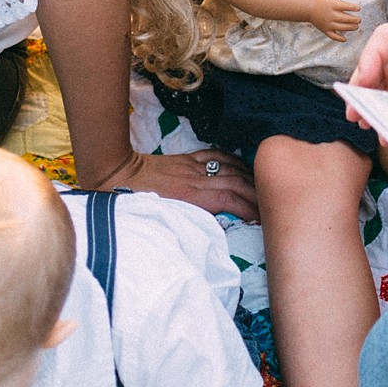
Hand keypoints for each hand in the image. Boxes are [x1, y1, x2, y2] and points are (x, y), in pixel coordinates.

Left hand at [103, 147, 257, 220]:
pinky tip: (242, 167)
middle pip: (236, 183)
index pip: (230, 200)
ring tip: (263, 189)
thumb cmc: (133, 201)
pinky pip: (216, 156)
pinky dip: (233, 160)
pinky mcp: (186, 159)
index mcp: (190, 196)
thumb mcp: (161, 218)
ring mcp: (192, 166)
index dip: (250, 209)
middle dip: (257, 194)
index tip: (262, 220)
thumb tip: (209, 230)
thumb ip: (186, 222)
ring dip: (249, 178)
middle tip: (271, 207)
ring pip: (230, 168)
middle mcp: (196, 179)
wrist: (115, 174)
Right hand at [307, 0, 360, 39]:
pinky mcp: (324, 29)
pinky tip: (345, 39)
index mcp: (333, 4)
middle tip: (359, 20)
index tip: (358, 8)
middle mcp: (330, 14)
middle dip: (354, 20)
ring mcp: (327, 23)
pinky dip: (338, 39)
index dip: (353, 7)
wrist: (307, 6)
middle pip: (344, 18)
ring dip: (350, 28)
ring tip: (356, 27)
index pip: (346, 6)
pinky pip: (332, 35)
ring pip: (341, 27)